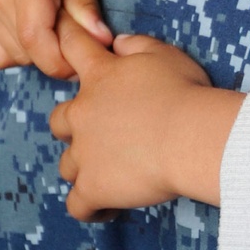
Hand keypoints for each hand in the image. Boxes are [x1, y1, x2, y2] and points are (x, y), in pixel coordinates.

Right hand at [0, 0, 109, 77]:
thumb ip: (86, 8)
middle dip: (55, 55)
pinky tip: (34, 26)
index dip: (61, 62)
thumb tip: (101, 42)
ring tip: (53, 22)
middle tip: (74, 32)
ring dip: (37, 52)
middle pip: (27, 52)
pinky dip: (18, 49)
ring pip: (12, 56)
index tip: (83, 60)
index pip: (37, 41)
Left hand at [50, 15, 242, 220]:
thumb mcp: (164, 54)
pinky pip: (78, 205)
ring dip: (84, 167)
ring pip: (68, 165)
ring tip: (111, 172)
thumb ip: (136, 45)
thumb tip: (117, 42)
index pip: (72, 48)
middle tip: (102, 132)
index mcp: (100, 76)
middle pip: (58, 120)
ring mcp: (84, 154)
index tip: (65, 42)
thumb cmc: (184, 92)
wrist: (191, 136)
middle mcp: (83, 113)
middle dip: (73, 126)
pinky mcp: (93, 188)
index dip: (67, 42)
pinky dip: (91, 207)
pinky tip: (108, 207)